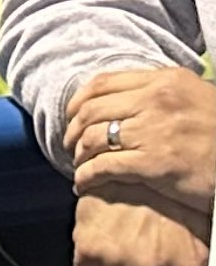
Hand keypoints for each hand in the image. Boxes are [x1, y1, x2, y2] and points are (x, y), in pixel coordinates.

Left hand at [67, 67, 215, 212]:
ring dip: (78, 155)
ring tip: (79, 166)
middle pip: (91, 111)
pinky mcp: (155, 164)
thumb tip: (125, 95)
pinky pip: (103, 167)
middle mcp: (157, 101)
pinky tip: (84, 184)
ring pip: (92, 139)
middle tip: (69, 146)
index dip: (78, 101)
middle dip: (72, 131)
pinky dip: (86, 176)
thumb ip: (162, 92)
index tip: (71, 117)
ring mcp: (155, 132)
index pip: (102, 83)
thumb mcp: (197, 98)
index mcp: (166, 81)